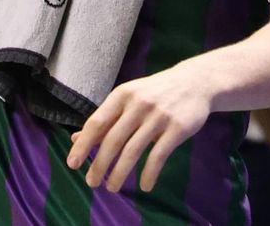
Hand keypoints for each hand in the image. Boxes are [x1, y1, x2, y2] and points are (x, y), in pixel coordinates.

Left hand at [67, 63, 213, 191]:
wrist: (196, 82)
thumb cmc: (155, 92)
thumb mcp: (128, 99)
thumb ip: (105, 119)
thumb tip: (76, 139)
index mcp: (122, 95)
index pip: (97, 122)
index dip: (83, 144)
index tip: (73, 165)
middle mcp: (138, 104)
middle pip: (113, 140)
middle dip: (100, 164)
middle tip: (91, 183)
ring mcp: (159, 116)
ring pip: (133, 150)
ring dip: (120, 173)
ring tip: (111, 187)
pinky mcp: (177, 128)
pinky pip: (159, 156)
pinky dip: (149, 173)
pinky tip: (145, 186)